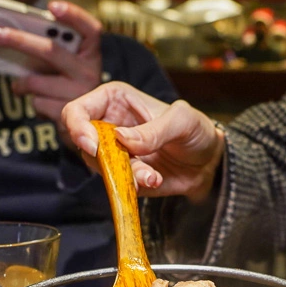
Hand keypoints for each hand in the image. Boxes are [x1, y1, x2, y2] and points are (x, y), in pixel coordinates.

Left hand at [0, 1, 101, 133]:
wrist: (83, 127)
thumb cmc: (67, 87)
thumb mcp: (67, 66)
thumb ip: (52, 49)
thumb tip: (13, 36)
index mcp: (91, 54)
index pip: (91, 30)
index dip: (74, 15)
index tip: (52, 7)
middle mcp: (90, 73)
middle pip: (51, 51)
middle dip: (19, 40)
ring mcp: (80, 95)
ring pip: (35, 81)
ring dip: (21, 84)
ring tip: (20, 86)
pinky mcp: (68, 115)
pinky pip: (36, 102)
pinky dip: (32, 102)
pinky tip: (42, 104)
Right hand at [62, 82, 225, 202]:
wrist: (208, 163)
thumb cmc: (195, 131)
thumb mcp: (182, 121)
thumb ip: (154, 130)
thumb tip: (122, 139)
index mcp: (114, 101)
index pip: (77, 111)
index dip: (77, 128)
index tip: (93, 146)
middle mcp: (108, 127)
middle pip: (82, 144)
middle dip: (104, 158)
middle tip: (130, 163)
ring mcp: (114, 155)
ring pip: (100, 168)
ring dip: (126, 175)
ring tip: (152, 175)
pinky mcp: (123, 177)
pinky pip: (117, 185)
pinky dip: (135, 186)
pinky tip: (155, 179)